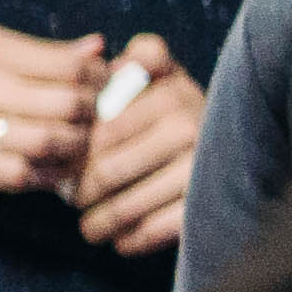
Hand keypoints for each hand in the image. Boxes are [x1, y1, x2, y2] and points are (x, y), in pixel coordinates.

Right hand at [0, 22, 103, 199]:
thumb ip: (45, 50)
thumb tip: (98, 48)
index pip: (69, 66)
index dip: (98, 76)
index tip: (102, 83)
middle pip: (67, 104)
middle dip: (94, 111)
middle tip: (96, 113)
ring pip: (51, 142)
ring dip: (78, 144)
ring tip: (80, 139)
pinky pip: (25, 176)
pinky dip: (50, 174)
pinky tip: (56, 165)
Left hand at [72, 33, 206, 256]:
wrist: (232, 147)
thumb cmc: (172, 110)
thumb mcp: (159, 75)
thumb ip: (135, 59)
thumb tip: (98, 51)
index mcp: (169, 92)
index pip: (99, 133)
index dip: (72, 153)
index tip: (59, 164)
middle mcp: (189, 125)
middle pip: (107, 171)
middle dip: (81, 190)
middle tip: (73, 198)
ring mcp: (202, 166)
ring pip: (126, 205)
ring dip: (99, 223)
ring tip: (89, 227)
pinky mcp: (207, 204)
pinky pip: (154, 230)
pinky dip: (130, 240)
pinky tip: (120, 241)